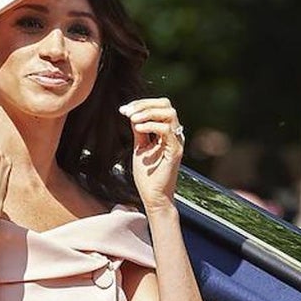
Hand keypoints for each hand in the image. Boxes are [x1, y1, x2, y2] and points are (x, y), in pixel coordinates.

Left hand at [120, 98, 183, 212]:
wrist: (153, 196)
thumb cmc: (147, 175)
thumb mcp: (139, 147)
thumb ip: (139, 130)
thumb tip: (132, 114)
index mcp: (166, 132)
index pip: (159, 106)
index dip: (142, 104)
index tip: (124, 109)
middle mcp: (174, 134)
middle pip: (166, 104)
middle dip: (145, 104)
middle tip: (128, 112)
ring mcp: (176, 141)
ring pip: (169, 113)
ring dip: (148, 113)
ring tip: (132, 120)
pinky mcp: (175, 151)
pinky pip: (167, 130)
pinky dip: (151, 126)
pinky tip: (138, 130)